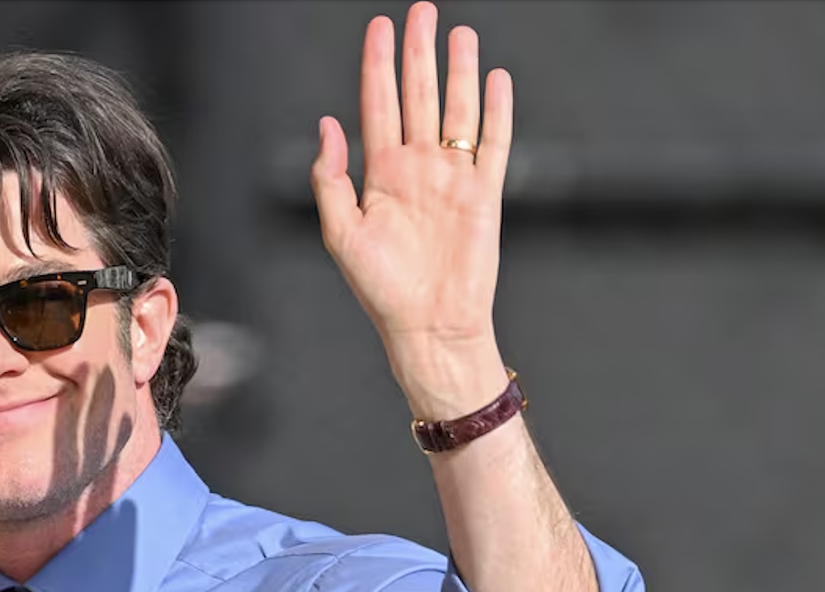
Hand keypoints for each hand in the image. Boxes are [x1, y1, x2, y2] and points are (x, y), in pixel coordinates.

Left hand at [310, 1, 514, 416]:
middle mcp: (418, 168)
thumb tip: (328, 127)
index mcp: (381, 174)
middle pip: (419, 96)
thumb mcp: (342, 234)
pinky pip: (493, 143)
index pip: (379, 104)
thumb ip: (331, 179)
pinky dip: (496, 111)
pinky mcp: (484, 195)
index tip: (380, 27)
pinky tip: (496, 80)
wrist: (428, 326)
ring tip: (460, 34)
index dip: (378, 65)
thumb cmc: (382, 290)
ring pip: (457, 110)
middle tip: (422, 12)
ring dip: (459, 72)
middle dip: (419, 53)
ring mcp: (452, 178)